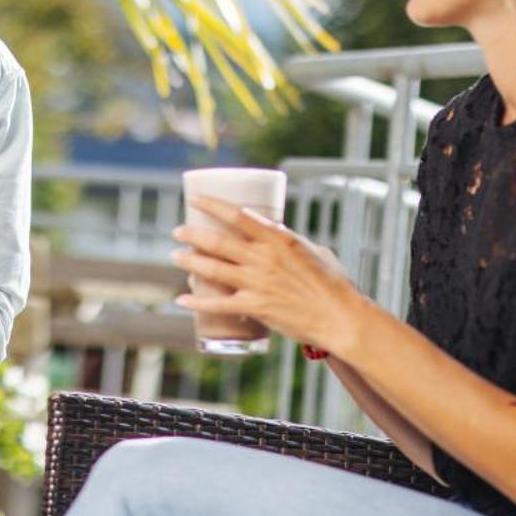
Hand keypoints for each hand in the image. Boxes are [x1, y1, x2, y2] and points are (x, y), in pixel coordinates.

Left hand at [172, 196, 365, 352]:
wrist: (340, 317)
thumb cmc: (333, 283)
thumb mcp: (314, 250)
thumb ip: (290, 242)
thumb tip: (276, 236)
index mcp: (278, 239)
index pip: (238, 215)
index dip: (212, 205)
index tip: (195, 198)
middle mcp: (264, 258)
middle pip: (218, 241)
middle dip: (192, 234)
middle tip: (178, 231)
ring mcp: (257, 283)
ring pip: (213, 269)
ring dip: (190, 261)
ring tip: (175, 256)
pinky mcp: (256, 307)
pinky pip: (219, 304)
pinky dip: (197, 301)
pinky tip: (182, 299)